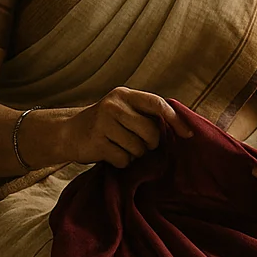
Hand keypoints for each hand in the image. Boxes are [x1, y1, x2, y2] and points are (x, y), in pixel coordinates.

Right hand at [57, 87, 193, 167]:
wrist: (67, 132)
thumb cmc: (105, 123)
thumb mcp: (122, 109)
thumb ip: (145, 113)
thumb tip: (182, 129)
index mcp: (124, 95)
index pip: (157, 104)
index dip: (176, 119)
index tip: (188, 134)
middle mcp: (114, 106)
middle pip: (151, 132)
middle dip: (150, 143)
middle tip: (138, 143)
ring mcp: (103, 123)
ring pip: (138, 149)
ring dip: (134, 154)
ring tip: (120, 146)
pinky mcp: (97, 142)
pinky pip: (124, 159)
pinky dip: (121, 161)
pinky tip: (110, 153)